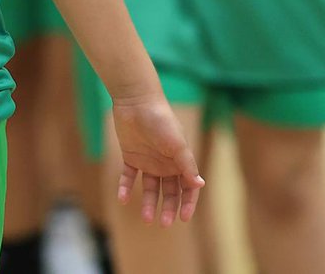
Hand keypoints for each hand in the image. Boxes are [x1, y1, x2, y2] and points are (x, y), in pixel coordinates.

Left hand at [113, 96, 203, 225]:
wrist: (136, 101)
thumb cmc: (161, 120)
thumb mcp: (177, 144)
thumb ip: (187, 165)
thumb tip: (200, 185)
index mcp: (180, 161)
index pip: (187, 187)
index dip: (188, 203)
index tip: (184, 218)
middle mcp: (165, 163)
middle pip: (169, 191)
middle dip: (168, 208)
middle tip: (164, 223)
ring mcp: (148, 160)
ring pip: (149, 188)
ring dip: (148, 203)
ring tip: (147, 218)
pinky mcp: (131, 156)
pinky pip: (128, 176)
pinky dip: (125, 188)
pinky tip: (123, 199)